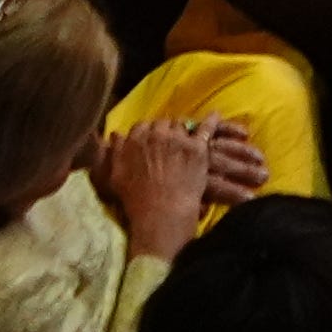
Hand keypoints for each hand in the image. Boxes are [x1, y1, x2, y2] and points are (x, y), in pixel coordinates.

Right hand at [102, 111, 228, 251]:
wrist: (162, 215)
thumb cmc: (136, 202)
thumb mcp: (115, 177)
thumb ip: (116, 152)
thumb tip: (116, 134)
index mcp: (135, 140)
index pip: (141, 127)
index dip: (146, 135)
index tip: (150, 144)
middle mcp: (156, 134)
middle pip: (162, 124)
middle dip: (163, 132)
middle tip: (167, 146)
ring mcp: (178, 139)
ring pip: (180, 125)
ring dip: (181, 132)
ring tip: (184, 143)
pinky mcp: (197, 148)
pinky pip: (206, 128)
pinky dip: (211, 121)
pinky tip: (215, 115)